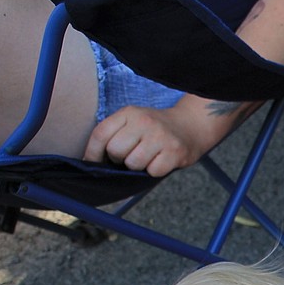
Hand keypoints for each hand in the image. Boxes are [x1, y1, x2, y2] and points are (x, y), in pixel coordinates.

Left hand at [83, 104, 216, 176]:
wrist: (191, 126)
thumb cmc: (156, 129)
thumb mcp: (134, 121)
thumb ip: (115, 133)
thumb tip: (92, 160)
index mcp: (129, 113)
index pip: (101, 134)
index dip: (92, 153)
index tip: (92, 162)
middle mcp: (144, 122)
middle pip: (115, 150)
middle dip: (118, 159)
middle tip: (129, 156)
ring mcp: (160, 137)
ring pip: (133, 163)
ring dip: (137, 166)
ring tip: (146, 158)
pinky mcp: (175, 152)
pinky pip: (153, 171)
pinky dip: (154, 171)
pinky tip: (160, 161)